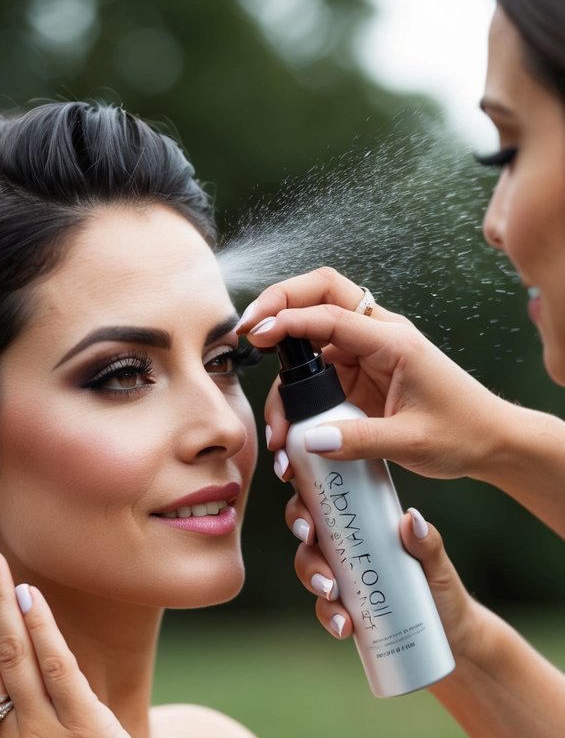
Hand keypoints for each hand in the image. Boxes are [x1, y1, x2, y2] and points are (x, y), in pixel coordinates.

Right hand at [238, 267, 509, 482]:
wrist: (489, 441)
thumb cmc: (462, 432)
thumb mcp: (411, 442)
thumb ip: (359, 441)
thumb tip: (308, 441)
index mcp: (394, 342)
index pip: (331, 313)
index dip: (289, 318)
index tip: (257, 334)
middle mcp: (378, 338)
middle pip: (320, 295)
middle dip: (280, 305)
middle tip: (248, 332)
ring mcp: (367, 354)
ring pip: (312, 336)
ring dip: (285, 364)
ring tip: (276, 423)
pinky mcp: (359, 375)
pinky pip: (318, 368)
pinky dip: (296, 388)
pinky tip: (288, 423)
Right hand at [286, 494, 482, 663]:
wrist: (450, 638)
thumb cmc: (443, 593)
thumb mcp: (437, 566)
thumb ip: (427, 544)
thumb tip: (411, 518)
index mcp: (365, 528)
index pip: (326, 505)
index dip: (304, 505)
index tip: (308, 521)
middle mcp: (348, 552)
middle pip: (309, 538)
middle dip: (304, 543)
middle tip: (314, 548)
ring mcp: (343, 582)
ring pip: (310, 572)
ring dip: (311, 578)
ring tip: (331, 593)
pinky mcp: (345, 611)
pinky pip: (325, 611)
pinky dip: (329, 617)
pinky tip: (344, 626)